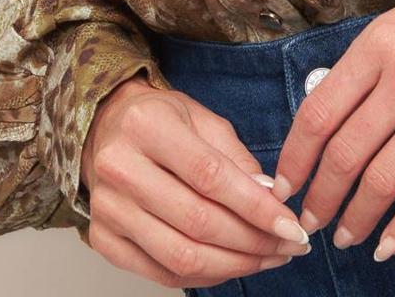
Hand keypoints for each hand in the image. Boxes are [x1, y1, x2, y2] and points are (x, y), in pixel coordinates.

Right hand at [80, 75, 311, 287]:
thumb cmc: (160, 119)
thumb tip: (269, 197)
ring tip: (267, 259)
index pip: (211, 176)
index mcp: (148, 127)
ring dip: (234, 265)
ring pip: (181, 256)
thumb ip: (236, 157)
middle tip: (288, 246)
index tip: (291, 226)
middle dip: (253, 241)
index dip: (256, 207)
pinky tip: (231, 265)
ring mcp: (108, 209)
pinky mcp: (103, 240)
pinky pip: (160, 273)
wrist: (105, 128)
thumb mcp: (202, 118)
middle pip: (198, 222)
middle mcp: (120, 169)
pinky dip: (203, 277)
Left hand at [271, 0, 394, 261]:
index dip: (295, 158)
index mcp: (376, 48)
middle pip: (346, 154)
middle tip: (310, 219)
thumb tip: (319, 125)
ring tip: (344, 235)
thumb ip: (356, 72)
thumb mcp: (389, 28)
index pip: (319, 114)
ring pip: (383, 180)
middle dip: (320, 197)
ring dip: (356, 218)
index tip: (284, 185)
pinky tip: (386, 246)